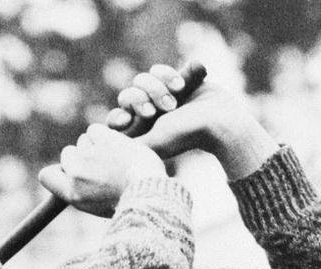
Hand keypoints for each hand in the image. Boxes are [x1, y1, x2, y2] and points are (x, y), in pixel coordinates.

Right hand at [38, 124, 167, 216]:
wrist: (149, 191)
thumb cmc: (128, 201)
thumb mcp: (97, 205)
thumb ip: (81, 189)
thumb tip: (70, 173)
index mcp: (72, 195)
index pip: (46, 176)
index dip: (59, 170)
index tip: (71, 170)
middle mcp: (76, 175)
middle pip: (69, 154)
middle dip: (84, 155)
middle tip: (105, 166)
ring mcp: (88, 156)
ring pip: (85, 141)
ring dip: (99, 145)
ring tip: (118, 161)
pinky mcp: (102, 139)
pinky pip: (96, 130)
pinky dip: (106, 135)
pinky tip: (120, 148)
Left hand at [109, 64, 278, 181]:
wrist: (218, 119)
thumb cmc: (186, 134)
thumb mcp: (153, 143)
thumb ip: (128, 144)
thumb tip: (102, 147)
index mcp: (139, 132)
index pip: (116, 118)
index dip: (119, 115)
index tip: (129, 120)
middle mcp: (147, 115)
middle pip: (128, 94)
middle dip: (144, 96)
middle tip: (162, 108)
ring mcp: (160, 97)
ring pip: (142, 79)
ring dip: (158, 85)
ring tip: (176, 96)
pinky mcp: (173, 82)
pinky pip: (158, 69)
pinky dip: (168, 74)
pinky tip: (182, 85)